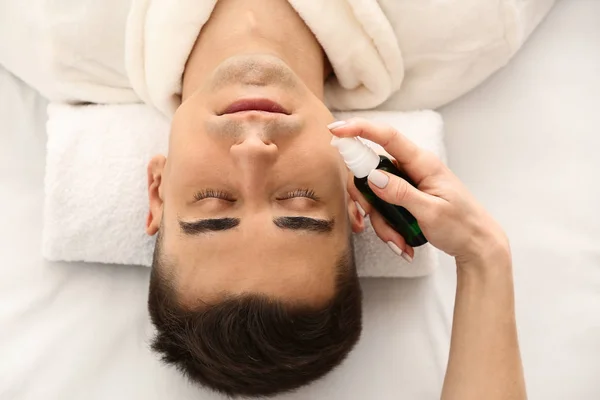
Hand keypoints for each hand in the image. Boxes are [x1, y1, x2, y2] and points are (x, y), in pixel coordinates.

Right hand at [330, 118, 508, 265]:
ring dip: (380, 223)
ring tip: (399, 243)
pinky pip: (383, 208)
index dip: (360, 129)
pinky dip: (387, 228)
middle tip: (367, 221)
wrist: (477, 246)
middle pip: (370, 173)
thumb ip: (400, 194)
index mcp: (422, 163)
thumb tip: (371, 177)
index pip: (387, 137)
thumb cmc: (462, 226)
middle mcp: (411, 170)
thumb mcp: (431, 212)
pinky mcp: (404, 199)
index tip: (336, 129)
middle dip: (366, 201)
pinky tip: (401, 244)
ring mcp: (406, 184)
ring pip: (374, 196)